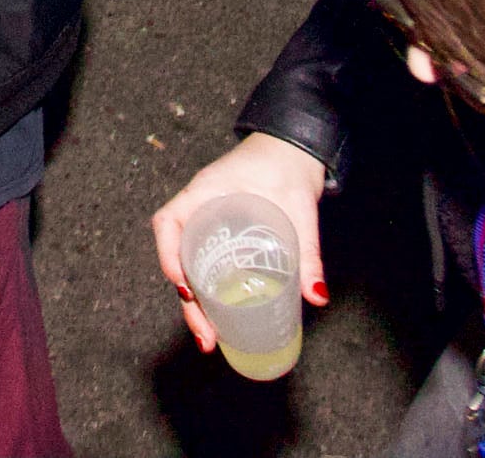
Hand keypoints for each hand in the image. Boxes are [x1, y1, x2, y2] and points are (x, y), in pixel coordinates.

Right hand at [151, 132, 329, 353]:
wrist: (295, 147)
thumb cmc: (289, 166)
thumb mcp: (300, 208)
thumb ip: (308, 251)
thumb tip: (316, 296)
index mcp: (207, 191)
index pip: (168, 221)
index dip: (168, 255)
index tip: (185, 287)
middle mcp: (201, 209)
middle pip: (179, 258)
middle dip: (187, 302)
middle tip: (206, 336)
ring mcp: (211, 224)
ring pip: (191, 267)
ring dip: (196, 304)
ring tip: (211, 338)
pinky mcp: (226, 235)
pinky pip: (208, 265)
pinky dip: (210, 292)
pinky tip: (222, 317)